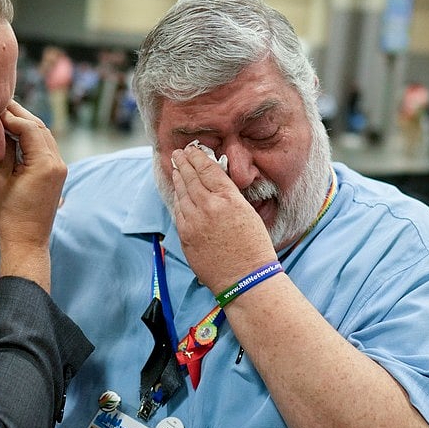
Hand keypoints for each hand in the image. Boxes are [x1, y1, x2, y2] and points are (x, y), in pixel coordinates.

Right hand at [0, 101, 65, 287]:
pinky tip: (16, 132)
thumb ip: (3, 150)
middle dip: (20, 114)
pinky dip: (32, 137)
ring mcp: (60, 168)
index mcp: (45, 164)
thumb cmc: (9, 215)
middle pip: (40, 127)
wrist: (27, 241)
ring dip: (27, 124)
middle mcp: (58, 163)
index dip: (11, 115)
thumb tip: (1, 127)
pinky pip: (46, 147)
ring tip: (5, 114)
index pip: (29, 127)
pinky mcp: (57, 174)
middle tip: (0, 102)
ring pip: (44, 135)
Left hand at [169, 144, 276, 293]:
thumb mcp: (248, 213)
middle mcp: (209, 207)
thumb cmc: (254, 248)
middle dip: (183, 163)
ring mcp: (194, 222)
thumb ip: (229, 197)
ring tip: (174, 167)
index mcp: (229, 199)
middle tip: (177, 153)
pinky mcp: (186, 236)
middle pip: (191, 178)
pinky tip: (177, 192)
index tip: (191, 149)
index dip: (197, 157)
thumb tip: (215, 184)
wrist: (246, 278)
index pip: (208, 170)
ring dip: (177, 178)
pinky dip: (177, 199)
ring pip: (182, 193)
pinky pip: (178, 212)